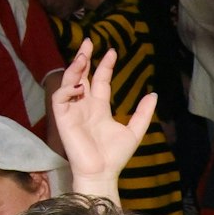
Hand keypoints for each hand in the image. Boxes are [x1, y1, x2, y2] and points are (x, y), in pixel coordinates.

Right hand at [52, 41, 154, 184]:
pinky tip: (80, 86)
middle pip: (81, 76)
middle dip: (83, 58)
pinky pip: (59, 98)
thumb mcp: (134, 130)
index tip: (111, 51)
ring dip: (74, 69)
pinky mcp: (63, 119)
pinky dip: (67, 89)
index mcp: (100, 108)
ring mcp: (73, 111)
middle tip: (89, 42)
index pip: (100, 80)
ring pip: (69, 83)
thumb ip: (143, 112)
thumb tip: (153, 94)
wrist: (103, 172)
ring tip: (83, 57)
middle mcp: (85, 106)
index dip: (104, 65)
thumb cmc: (116, 156)